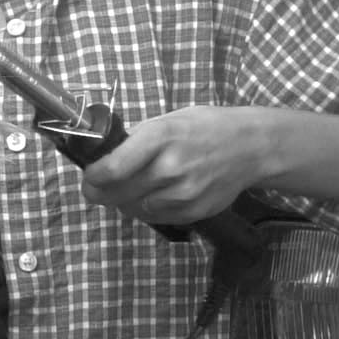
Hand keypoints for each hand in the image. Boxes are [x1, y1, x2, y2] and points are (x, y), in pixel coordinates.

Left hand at [80, 106, 261, 224]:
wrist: (250, 147)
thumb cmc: (204, 129)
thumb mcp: (168, 121)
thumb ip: (136, 141)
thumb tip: (103, 159)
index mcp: (159, 138)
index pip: (111, 169)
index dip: (92, 178)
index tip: (88, 178)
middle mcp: (170, 168)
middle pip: (117, 194)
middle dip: (99, 194)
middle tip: (96, 190)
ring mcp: (182, 193)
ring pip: (133, 209)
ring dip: (124, 202)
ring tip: (131, 188)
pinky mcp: (193, 212)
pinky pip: (155, 218)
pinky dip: (147, 210)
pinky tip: (154, 196)